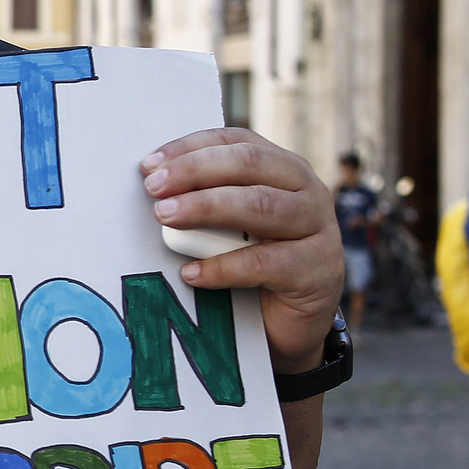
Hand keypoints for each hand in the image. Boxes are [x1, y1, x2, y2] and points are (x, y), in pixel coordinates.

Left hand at [142, 128, 342, 371]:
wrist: (291, 325)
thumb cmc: (254, 264)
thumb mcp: (230, 227)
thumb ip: (208, 201)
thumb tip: (154, 187)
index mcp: (283, 168)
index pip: (236, 142)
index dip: (192, 148)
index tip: (149, 166)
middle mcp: (307, 190)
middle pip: (249, 165)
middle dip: (195, 171)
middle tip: (154, 188)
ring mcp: (318, 229)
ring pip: (260, 206)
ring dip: (207, 207)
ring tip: (166, 218)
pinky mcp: (317, 270)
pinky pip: (265, 263)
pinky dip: (223, 267)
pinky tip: (191, 273)